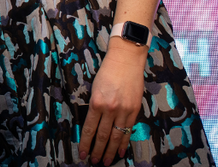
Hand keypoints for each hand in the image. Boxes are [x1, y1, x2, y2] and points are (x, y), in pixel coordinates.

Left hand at [79, 39, 146, 164]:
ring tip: (106, 161)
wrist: (126, 60)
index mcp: (97, 102)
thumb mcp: (95, 88)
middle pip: (103, 135)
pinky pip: (128, 129)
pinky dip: (124, 142)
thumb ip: (95, 106)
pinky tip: (121, 151)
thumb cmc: (107, 72)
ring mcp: (124, 110)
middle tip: (93, 161)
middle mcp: (110, 109)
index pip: (90, 128)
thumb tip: (93, 124)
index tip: (82, 153)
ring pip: (116, 136)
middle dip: (97, 151)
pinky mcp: (134, 110)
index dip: (86, 143)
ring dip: (111, 151)